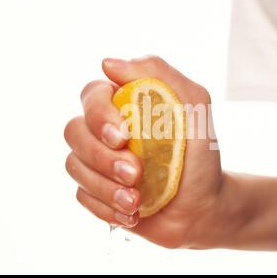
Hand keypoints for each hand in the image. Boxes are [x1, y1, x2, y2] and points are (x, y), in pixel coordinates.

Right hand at [64, 56, 221, 247]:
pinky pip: (81, 195)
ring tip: (136, 201)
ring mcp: (98, 160)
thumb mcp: (194, 107)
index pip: (92, 95)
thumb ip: (159, 75)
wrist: (203, 207)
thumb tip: (108, 64)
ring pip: (74, 165)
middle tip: (136, 173)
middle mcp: (105, 129)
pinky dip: (106, 207)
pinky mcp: (96, 189)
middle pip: (74, 131)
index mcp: (125, 104)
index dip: (99, 115)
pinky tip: (132, 213)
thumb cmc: (200, 156)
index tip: (123, 136)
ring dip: (105, 187)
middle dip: (102, 157)